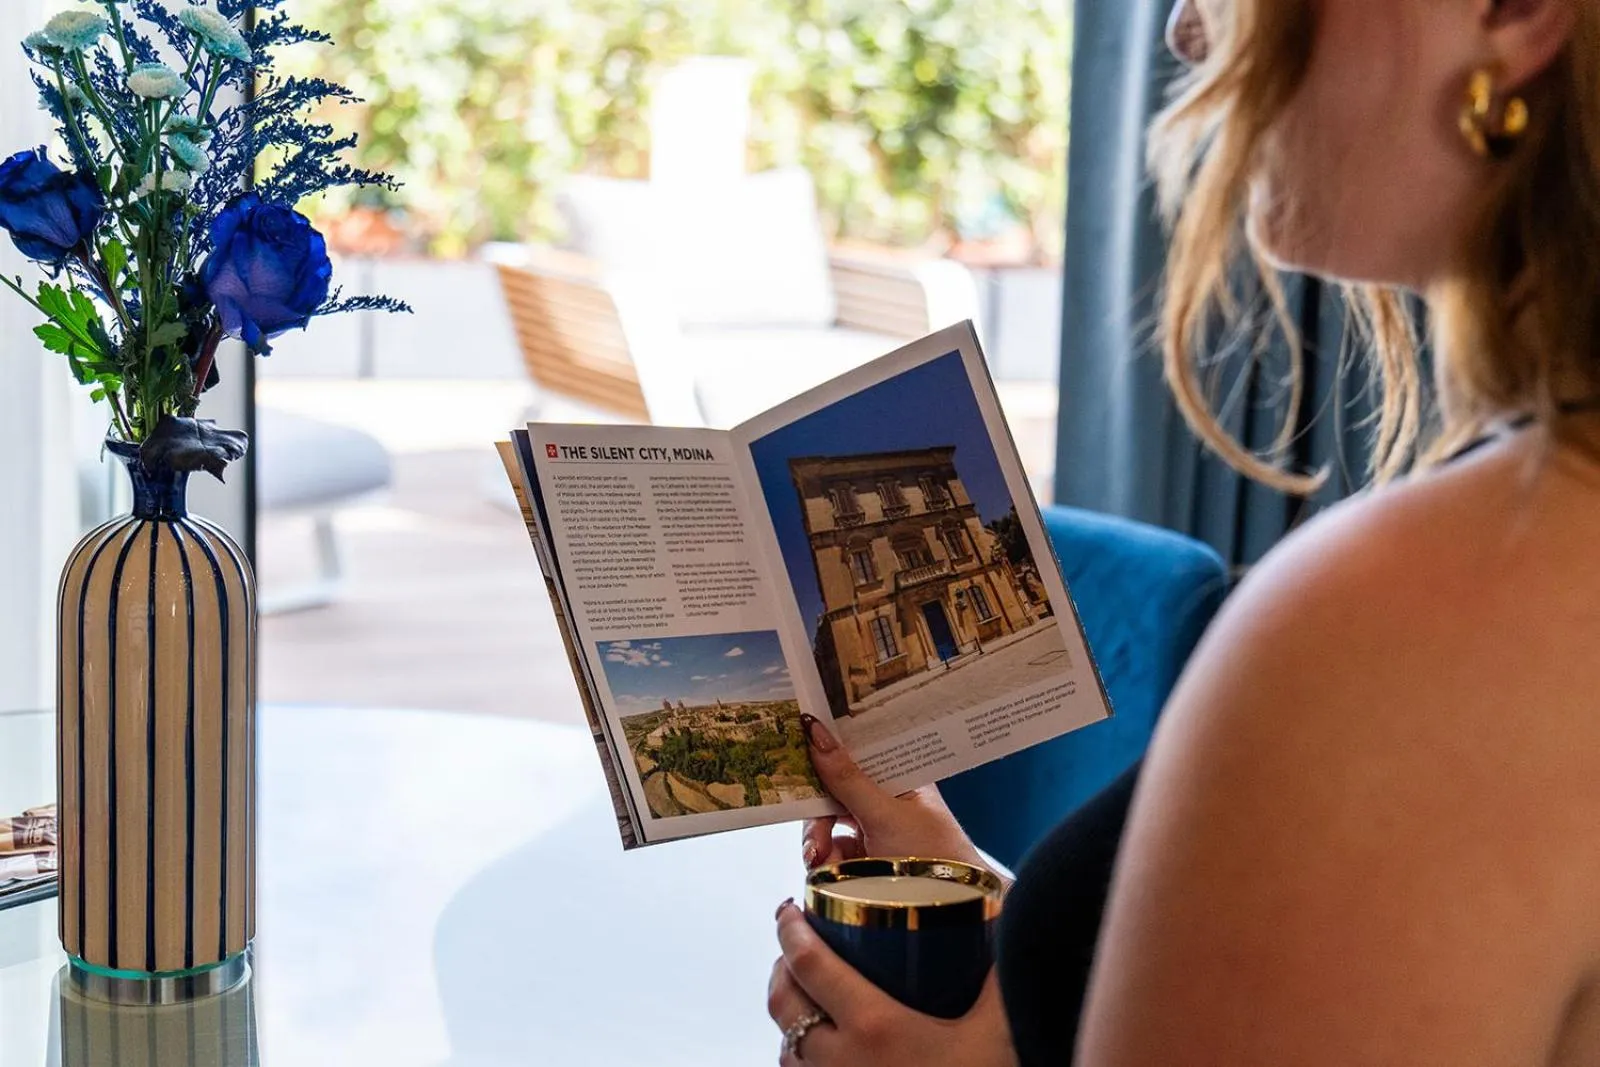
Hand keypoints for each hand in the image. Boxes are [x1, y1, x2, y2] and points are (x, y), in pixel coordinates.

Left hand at [768, 900, 1017, 1066]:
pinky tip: (819, 1049)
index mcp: (873, 1027)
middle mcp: (841, 1062)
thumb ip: (999, 973)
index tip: (789, 909)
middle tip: (795, 945)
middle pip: (784, 1004)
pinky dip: (799, 1057)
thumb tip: (1005, 919)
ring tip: (803, 993)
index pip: (810, 965)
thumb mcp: (999, 1027)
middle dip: (781, 967)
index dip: (791, 931)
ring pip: (785, 1049)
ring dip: (787, 1015)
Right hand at [798, 714, 995, 877]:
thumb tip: (816, 734)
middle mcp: (886, 798)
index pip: (858, 750)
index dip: (829, 747)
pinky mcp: (863, 856)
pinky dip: (824, 858)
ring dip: (818, 839)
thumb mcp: (886, 816)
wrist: (950, 911)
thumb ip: (847, 779)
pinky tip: (826, 868)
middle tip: (812, 830)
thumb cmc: (933, 856)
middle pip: (835, 788)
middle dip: (818, 811)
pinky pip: (831, 848)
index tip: (799, 746)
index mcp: (901, 776)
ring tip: (819, 859)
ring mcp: (873, 827)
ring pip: (828, 821)